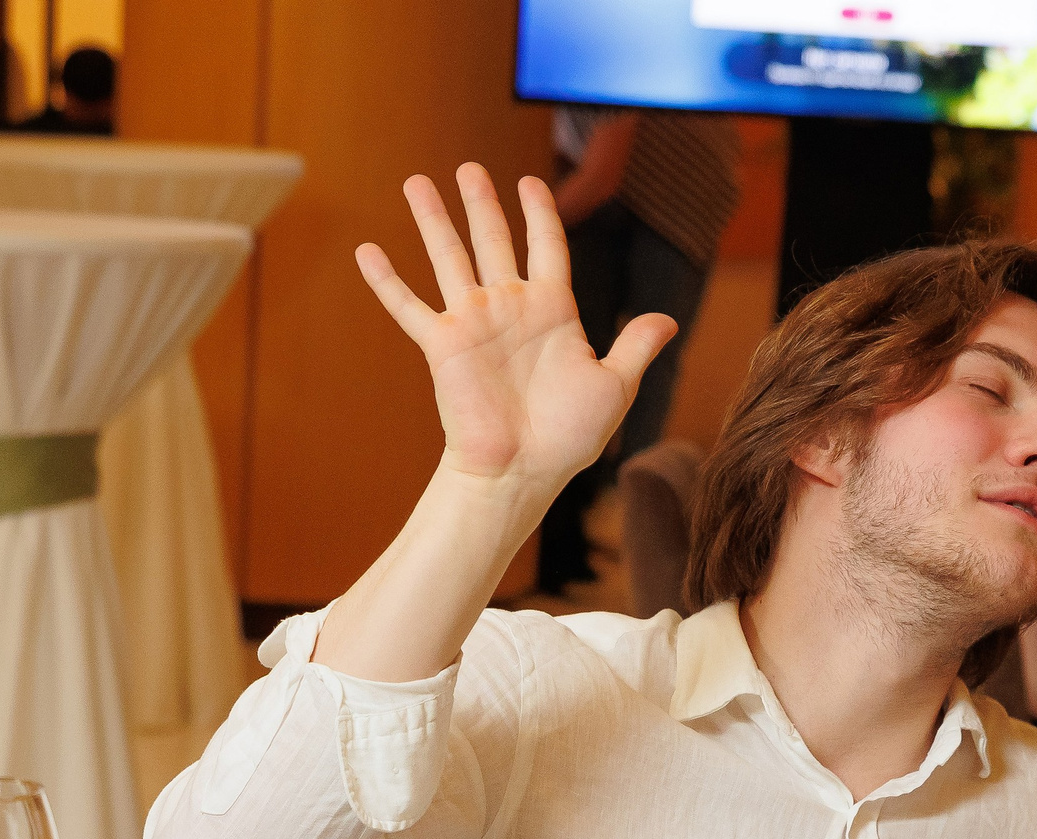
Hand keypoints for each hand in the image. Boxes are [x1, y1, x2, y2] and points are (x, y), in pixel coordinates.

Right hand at [355, 163, 675, 490]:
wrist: (521, 472)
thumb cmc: (568, 437)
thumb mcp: (614, 386)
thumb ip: (636, 346)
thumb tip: (669, 320)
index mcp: (552, 311)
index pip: (546, 246)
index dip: (540, 213)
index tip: (530, 182)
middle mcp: (509, 308)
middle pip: (493, 240)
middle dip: (481, 203)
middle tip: (468, 168)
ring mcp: (472, 323)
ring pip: (449, 257)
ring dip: (433, 220)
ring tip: (418, 182)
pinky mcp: (441, 345)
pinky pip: (409, 306)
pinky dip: (387, 280)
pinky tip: (366, 251)